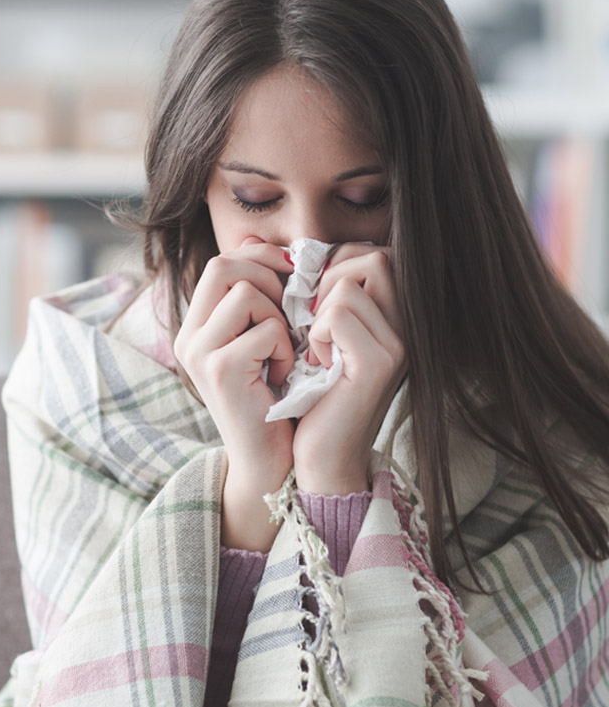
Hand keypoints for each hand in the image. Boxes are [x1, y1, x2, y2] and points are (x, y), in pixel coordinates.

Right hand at [174, 238, 294, 550]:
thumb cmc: (275, 398)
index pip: (222, 261)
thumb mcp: (263, 339)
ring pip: (247, 293)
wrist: (269, 460)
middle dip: (270, 279)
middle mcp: (189, 336)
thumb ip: (258, 296)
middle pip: (226, 265)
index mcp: (197, 325)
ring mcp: (200, 352)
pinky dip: (285, 348)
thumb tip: (259, 241)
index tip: (292, 276)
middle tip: (289, 313)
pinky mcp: (220, 370)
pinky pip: (266, 329)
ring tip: (283, 351)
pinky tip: (283, 375)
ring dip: (279, 318)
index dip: (261, 258)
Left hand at [293, 245, 405, 494]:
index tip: (315, 304)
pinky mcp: (378, 363)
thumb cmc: (314, 394)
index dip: (336, 266)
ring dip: (319, 314)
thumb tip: (298, 252)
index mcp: (397, 317)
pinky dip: (316, 335)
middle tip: (314, 322)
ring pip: (349, 284)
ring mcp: (398, 345)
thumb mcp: (323, 335)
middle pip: (372, 258)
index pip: (374, 255)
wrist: (322, 455)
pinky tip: (319, 363)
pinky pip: (337, 314)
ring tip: (319, 349)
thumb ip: (325, 295)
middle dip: (329, 280)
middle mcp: (408, 327)